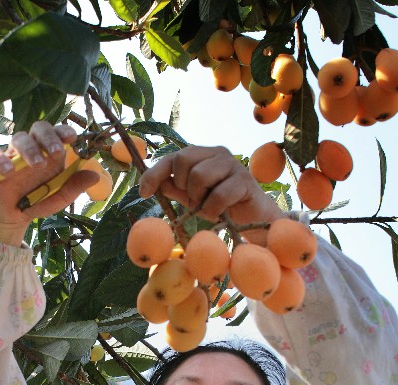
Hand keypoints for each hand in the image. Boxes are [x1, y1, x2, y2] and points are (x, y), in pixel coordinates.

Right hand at [0, 121, 97, 245]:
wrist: (14, 216)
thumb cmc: (39, 200)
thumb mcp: (60, 197)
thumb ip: (75, 187)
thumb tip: (96, 176)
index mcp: (50, 151)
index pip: (57, 132)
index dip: (64, 131)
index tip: (72, 138)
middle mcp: (33, 148)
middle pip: (39, 128)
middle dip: (49, 137)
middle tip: (57, 152)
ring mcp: (13, 154)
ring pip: (19, 138)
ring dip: (30, 149)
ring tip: (38, 165)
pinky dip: (1, 160)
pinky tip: (9, 172)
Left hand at [138, 146, 285, 225]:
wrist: (254, 218)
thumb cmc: (222, 206)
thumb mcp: (193, 198)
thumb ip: (175, 188)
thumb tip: (153, 183)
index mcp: (202, 155)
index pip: (172, 157)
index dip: (154, 173)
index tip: (143, 193)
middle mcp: (216, 153)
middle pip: (183, 161)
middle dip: (183, 186)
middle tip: (194, 200)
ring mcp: (232, 164)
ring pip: (199, 175)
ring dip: (199, 199)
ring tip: (208, 208)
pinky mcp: (245, 180)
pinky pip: (218, 194)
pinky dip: (213, 209)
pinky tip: (220, 213)